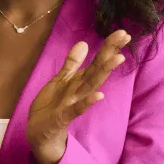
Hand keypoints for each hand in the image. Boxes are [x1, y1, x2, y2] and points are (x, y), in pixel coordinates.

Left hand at [26, 30, 130, 163]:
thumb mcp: (60, 80)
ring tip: (118, 58)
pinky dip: (87, 103)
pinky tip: (99, 96)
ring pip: (90, 86)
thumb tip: (84, 43)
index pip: (96, 61)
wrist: (38, 131)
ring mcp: (73, 103)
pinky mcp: (63, 117)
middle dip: (110, 52)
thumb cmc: (52, 104)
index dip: (108, 46)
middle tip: (125, 36)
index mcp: (79, 81)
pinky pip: (76, 109)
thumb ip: (72, 63)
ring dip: (103, 72)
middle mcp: (80, 90)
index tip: (123, 32)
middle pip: (97, 69)